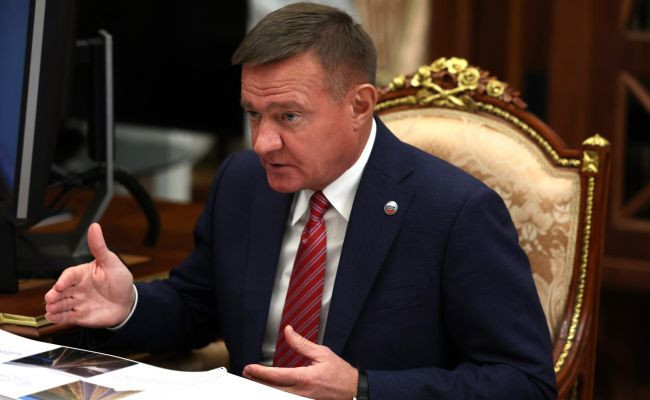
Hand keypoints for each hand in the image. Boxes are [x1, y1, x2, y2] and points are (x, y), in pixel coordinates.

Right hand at [44, 223, 134, 327]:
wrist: (128, 303)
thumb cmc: (119, 280)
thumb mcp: (111, 262)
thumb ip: (99, 247)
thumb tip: (94, 227)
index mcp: (83, 273)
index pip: (70, 275)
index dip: (64, 280)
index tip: (60, 285)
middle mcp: (78, 287)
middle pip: (61, 290)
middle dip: (54, 294)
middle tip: (50, 298)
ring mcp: (77, 301)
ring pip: (61, 303)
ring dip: (54, 306)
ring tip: (51, 308)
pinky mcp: (79, 314)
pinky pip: (66, 316)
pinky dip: (58, 317)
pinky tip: (53, 316)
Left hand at [243, 325, 358, 399]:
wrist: (353, 390)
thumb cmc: (340, 373)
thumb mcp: (322, 353)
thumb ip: (302, 344)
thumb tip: (289, 332)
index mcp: (306, 377)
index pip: (277, 375)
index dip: (260, 372)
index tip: (250, 367)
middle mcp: (302, 392)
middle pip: (272, 388)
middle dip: (257, 381)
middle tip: (247, 373)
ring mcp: (303, 399)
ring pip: (278, 395)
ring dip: (265, 387)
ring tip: (255, 379)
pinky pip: (287, 398)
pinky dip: (276, 392)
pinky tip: (271, 388)